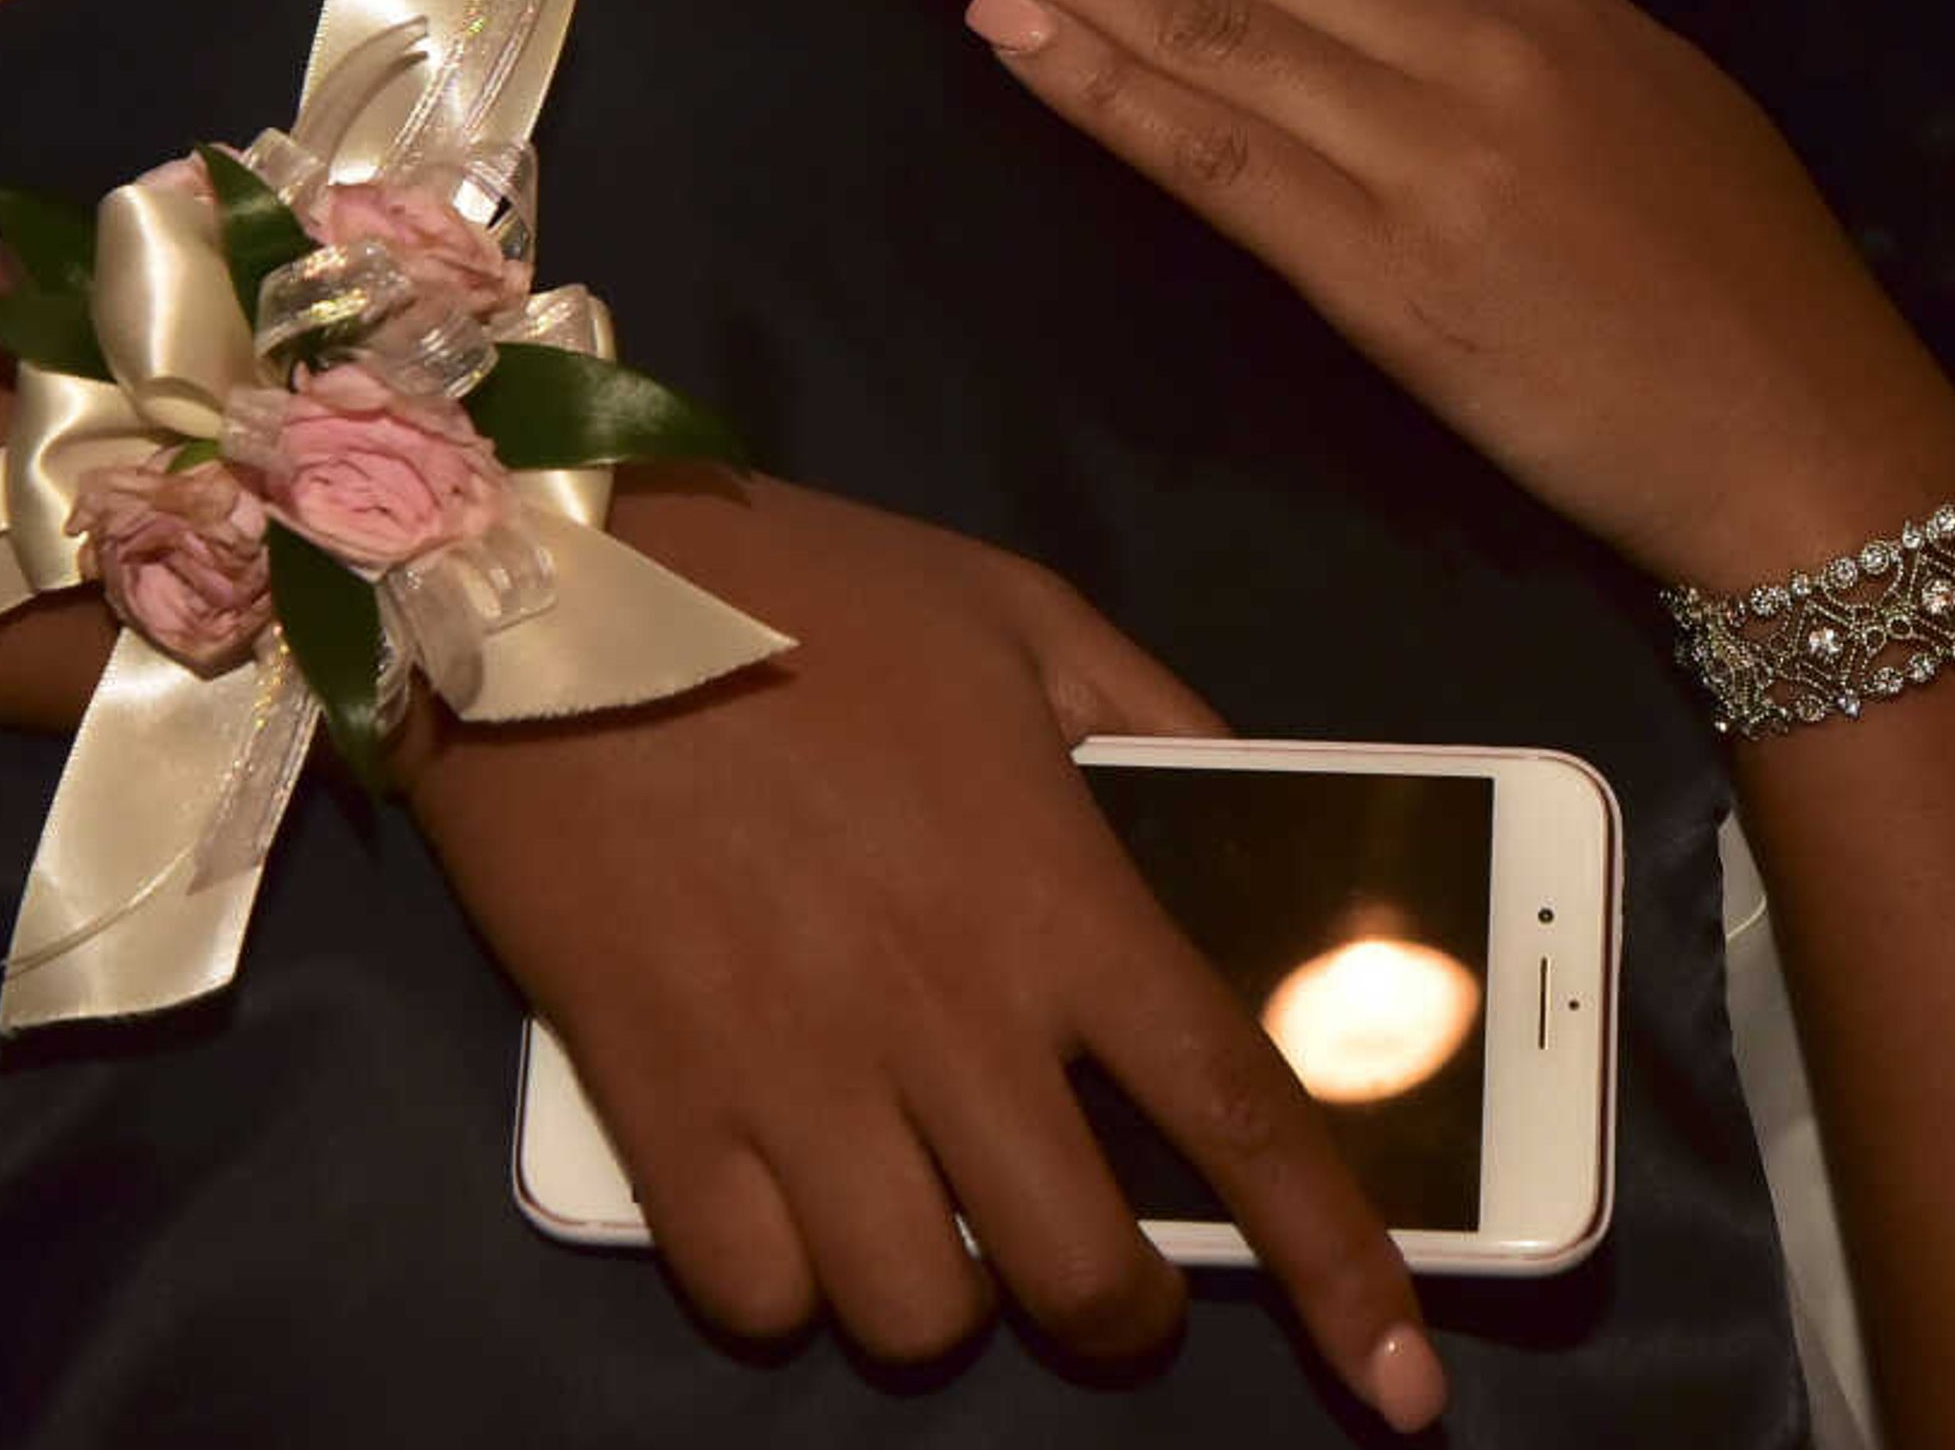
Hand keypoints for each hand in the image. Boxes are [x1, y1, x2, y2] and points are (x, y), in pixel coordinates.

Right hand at [407, 464, 1443, 1428]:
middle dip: (1119, 1313)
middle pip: (1087, 1276)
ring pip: (919, 1317)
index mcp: (1055, 893)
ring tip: (919, 1221)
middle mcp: (946, 1011)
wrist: (553, 584)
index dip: (1342, 1268)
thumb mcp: (1014, 614)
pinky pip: (748, 1293)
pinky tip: (782, 1210)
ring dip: (941, 1298)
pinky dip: (779, 1285)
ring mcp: (794, 1068)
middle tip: (1088, 1260)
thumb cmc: (800, 588)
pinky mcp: (654, 1097)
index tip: (1401, 1383)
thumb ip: (1156, 719)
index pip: (1240, 1113)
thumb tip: (1259, 819)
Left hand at [867, 0, 1954, 589]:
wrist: (1814, 439)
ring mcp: (1427, 145)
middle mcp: (1469, 35)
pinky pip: (1216, 154)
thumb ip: (1489, 27)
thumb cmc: (1729, 284)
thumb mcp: (1629, 95)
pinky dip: (1102, 83)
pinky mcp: (1391, 268)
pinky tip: (1010, 30)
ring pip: (1200, 19)